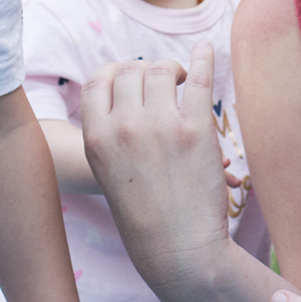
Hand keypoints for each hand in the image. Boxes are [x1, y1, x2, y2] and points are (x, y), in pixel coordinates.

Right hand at [80, 42, 233, 290]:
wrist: (178, 251)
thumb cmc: (145, 214)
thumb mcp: (108, 171)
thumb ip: (110, 130)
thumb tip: (127, 86)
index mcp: (95, 138)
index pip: (96, 80)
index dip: (114, 72)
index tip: (130, 77)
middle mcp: (123, 127)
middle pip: (130, 71)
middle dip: (145, 71)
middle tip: (162, 81)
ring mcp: (160, 126)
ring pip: (161, 70)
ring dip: (171, 69)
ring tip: (181, 80)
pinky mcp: (195, 129)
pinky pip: (199, 77)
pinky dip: (202, 58)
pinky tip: (205, 50)